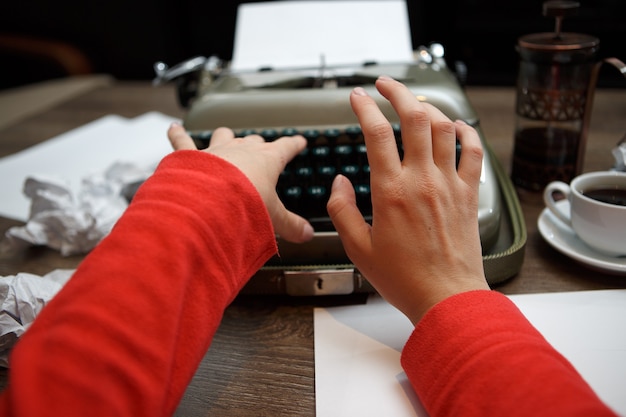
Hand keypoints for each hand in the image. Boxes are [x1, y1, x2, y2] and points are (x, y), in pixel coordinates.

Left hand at [167, 123, 313, 242]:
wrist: (210, 201)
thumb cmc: (244, 203)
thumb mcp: (274, 218)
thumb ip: (291, 226)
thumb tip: (307, 234)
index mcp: (266, 160)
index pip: (285, 147)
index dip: (294, 144)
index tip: (299, 140)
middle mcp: (241, 150)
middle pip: (254, 141)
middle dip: (259, 143)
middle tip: (263, 146)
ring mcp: (216, 151)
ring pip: (224, 135)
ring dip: (226, 136)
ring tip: (226, 134)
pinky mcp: (191, 157)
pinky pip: (182, 141)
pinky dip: (177, 134)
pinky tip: (174, 127)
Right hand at [327, 76, 488, 323]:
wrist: (447, 298)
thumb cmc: (403, 278)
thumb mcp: (358, 248)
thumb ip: (343, 210)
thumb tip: (340, 182)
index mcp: (391, 192)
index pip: (375, 133)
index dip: (364, 107)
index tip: (356, 97)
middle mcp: (422, 180)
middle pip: (414, 117)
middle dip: (397, 92)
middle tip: (384, 85)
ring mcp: (450, 184)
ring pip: (444, 127)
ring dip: (428, 106)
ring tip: (414, 101)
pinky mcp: (469, 194)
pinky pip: (473, 152)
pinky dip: (466, 132)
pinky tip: (457, 126)